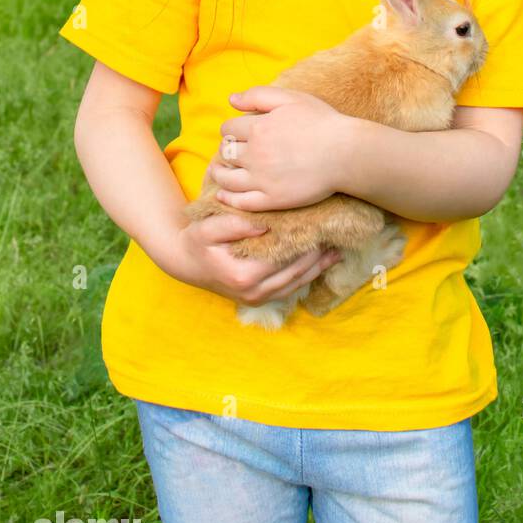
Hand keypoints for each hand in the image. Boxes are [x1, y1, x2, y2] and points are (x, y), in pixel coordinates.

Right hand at [171, 211, 342, 306]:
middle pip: (296, 272)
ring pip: (297, 283)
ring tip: (337, 248)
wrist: (185, 262)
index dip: (305, 243)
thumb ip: (234, 224)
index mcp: (244, 275)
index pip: (285, 258)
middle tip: (338, 234)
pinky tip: (323, 262)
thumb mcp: (209, 228)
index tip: (322, 225)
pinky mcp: (259, 299)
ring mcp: (257, 298)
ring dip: (318, 267)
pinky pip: (290, 288)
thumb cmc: (197, 241)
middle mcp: (254, 291)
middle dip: (318, 255)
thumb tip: (264, 224)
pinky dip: (308, 275)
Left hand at [206, 85, 357, 211]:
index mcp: (258, 128)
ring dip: (219, 173)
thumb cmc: (322, 122)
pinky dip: (227, 198)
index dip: (231, 129)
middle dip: (226, 150)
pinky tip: (224, 194)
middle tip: (233, 151)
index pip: (228, 129)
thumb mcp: (291, 98)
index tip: (238, 133)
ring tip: (221, 171)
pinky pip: (240, 202)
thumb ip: (258, 95)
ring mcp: (262, 179)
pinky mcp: (272, 199)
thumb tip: (231, 100)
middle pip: (225, 153)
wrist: (345, 153)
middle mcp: (255, 155)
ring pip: (226, 178)